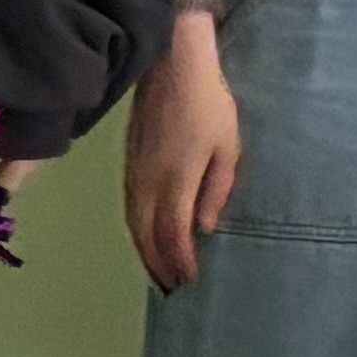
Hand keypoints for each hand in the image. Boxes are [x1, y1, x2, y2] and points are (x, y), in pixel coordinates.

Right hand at [126, 14, 241, 292]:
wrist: (173, 66)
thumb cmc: (210, 105)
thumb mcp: (227, 148)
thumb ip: (216, 190)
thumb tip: (204, 228)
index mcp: (175, 179)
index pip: (172, 232)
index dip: (179, 260)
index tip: (189, 282)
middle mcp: (147, 181)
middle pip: (147, 234)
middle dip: (158, 264)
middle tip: (171, 290)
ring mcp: (134, 171)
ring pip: (133, 222)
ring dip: (144, 250)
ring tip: (158, 273)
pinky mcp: (129, 162)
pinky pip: (130, 206)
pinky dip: (137, 229)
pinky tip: (146, 237)